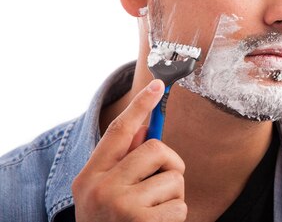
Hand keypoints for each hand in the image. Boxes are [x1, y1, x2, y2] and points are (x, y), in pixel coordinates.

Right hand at [72, 80, 186, 221]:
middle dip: (169, 164)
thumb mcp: (102, 192)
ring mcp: (123, 207)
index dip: (139, 106)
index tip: (158, 84)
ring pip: (174, 177)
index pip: (118, 132)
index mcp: (90, 176)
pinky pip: (180, 204)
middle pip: (156, 149)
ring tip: (153, 213)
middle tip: (160, 183)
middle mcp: (102, 188)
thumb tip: (147, 126)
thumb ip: (122, 162)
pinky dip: (176, 216)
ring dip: (172, 195)